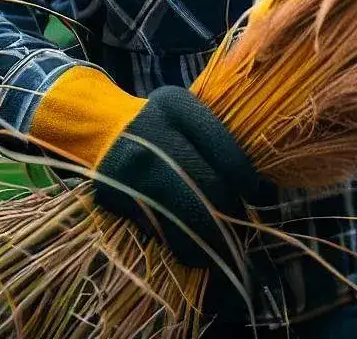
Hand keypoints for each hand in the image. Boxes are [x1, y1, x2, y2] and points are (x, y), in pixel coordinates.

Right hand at [29, 69, 264, 266]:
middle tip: (241, 224)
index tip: (255, 191)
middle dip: (229, 210)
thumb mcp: (184, 108)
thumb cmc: (158, 121)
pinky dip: (181, 243)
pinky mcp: (119, 199)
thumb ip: (213, 133)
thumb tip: (253, 181)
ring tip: (225, 247)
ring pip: (182, 213)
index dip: (242, 173)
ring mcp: (132, 170)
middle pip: (204, 183)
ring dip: (208, 236)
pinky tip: (197, 250)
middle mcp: (152, 136)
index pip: (218, 142)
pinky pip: (158, 228)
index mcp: (174, 107)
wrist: (101, 130)